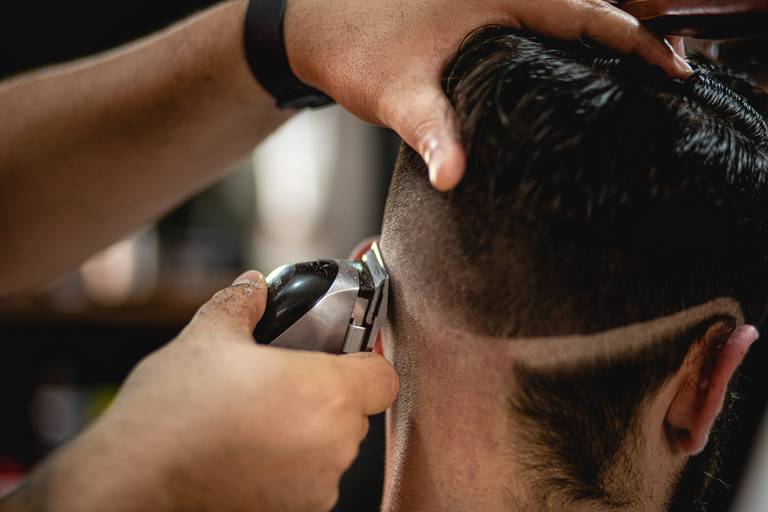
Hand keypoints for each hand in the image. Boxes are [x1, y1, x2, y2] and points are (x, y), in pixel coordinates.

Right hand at [34, 271, 398, 511]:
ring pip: (329, 448)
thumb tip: (253, 286)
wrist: (134, 482)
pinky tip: (244, 452)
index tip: (339, 356)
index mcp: (328, 394)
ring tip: (254, 420)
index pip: (382, 377)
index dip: (364, 362)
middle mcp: (334, 446)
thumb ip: (241, 304)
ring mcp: (315, 488)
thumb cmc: (175, 412)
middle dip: (324, 396)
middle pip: (353, 412)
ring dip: (305, 433)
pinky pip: (306, 481)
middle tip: (280, 384)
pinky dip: (287, 466)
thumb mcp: (208, 338)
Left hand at [284, 0, 691, 190]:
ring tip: (627, 77)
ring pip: (560, 11)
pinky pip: (532, 19)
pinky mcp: (471, 12)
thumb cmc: (354, 46)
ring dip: (596, 36)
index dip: (636, 43)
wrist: (314, 25)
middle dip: (629, 38)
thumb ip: (431, 131)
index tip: (674, 70)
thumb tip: (453, 176)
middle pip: (585, 7)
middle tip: (661, 78)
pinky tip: (563, 71)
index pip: (587, 15)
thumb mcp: (398, 93)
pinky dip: (559, 39)